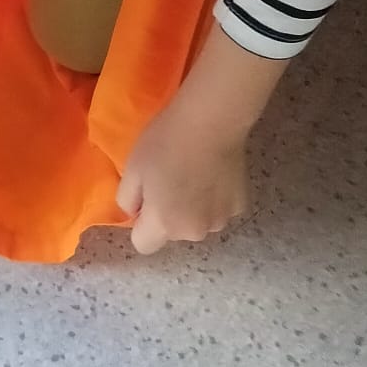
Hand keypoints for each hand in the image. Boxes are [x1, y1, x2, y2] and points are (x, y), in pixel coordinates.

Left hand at [115, 96, 252, 255]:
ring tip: (194, 176)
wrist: (210, 121)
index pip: (143, 245)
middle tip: (170, 181)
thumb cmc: (165, 143)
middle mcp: (194, 232)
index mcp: (164, 225)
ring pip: (198, 223)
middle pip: (173, 233)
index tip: (145, 199)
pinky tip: (214, 174)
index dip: (141, 223)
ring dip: (194, 209)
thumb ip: (127, 200)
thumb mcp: (131, 169)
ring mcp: (220, 220)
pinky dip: (215, 198)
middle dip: (168, 216)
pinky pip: (219, 209)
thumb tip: (135, 212)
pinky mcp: (239, 206)